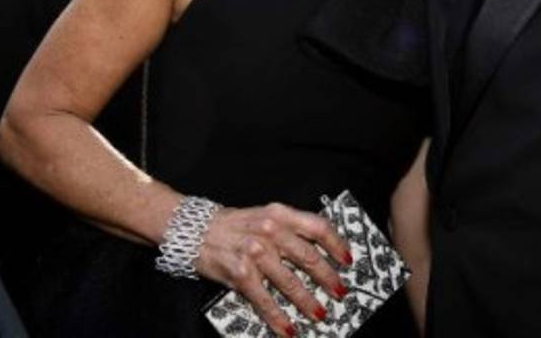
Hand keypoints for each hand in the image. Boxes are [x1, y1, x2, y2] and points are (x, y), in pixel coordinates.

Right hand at [196, 202, 352, 337]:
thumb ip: (289, 229)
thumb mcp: (265, 215)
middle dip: (328, 278)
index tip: (347, 259)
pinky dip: (278, 318)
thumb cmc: (233, 224)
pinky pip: (264, 300)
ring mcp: (255, 253)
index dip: (336, 244)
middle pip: (308, 257)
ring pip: (290, 282)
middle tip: (339, 291)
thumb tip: (318, 251)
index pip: (317, 227)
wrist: (193, 230)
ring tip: (319, 313)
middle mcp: (269, 231)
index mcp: (279, 214)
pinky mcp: (240, 274)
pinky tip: (288, 328)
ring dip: (307, 301)